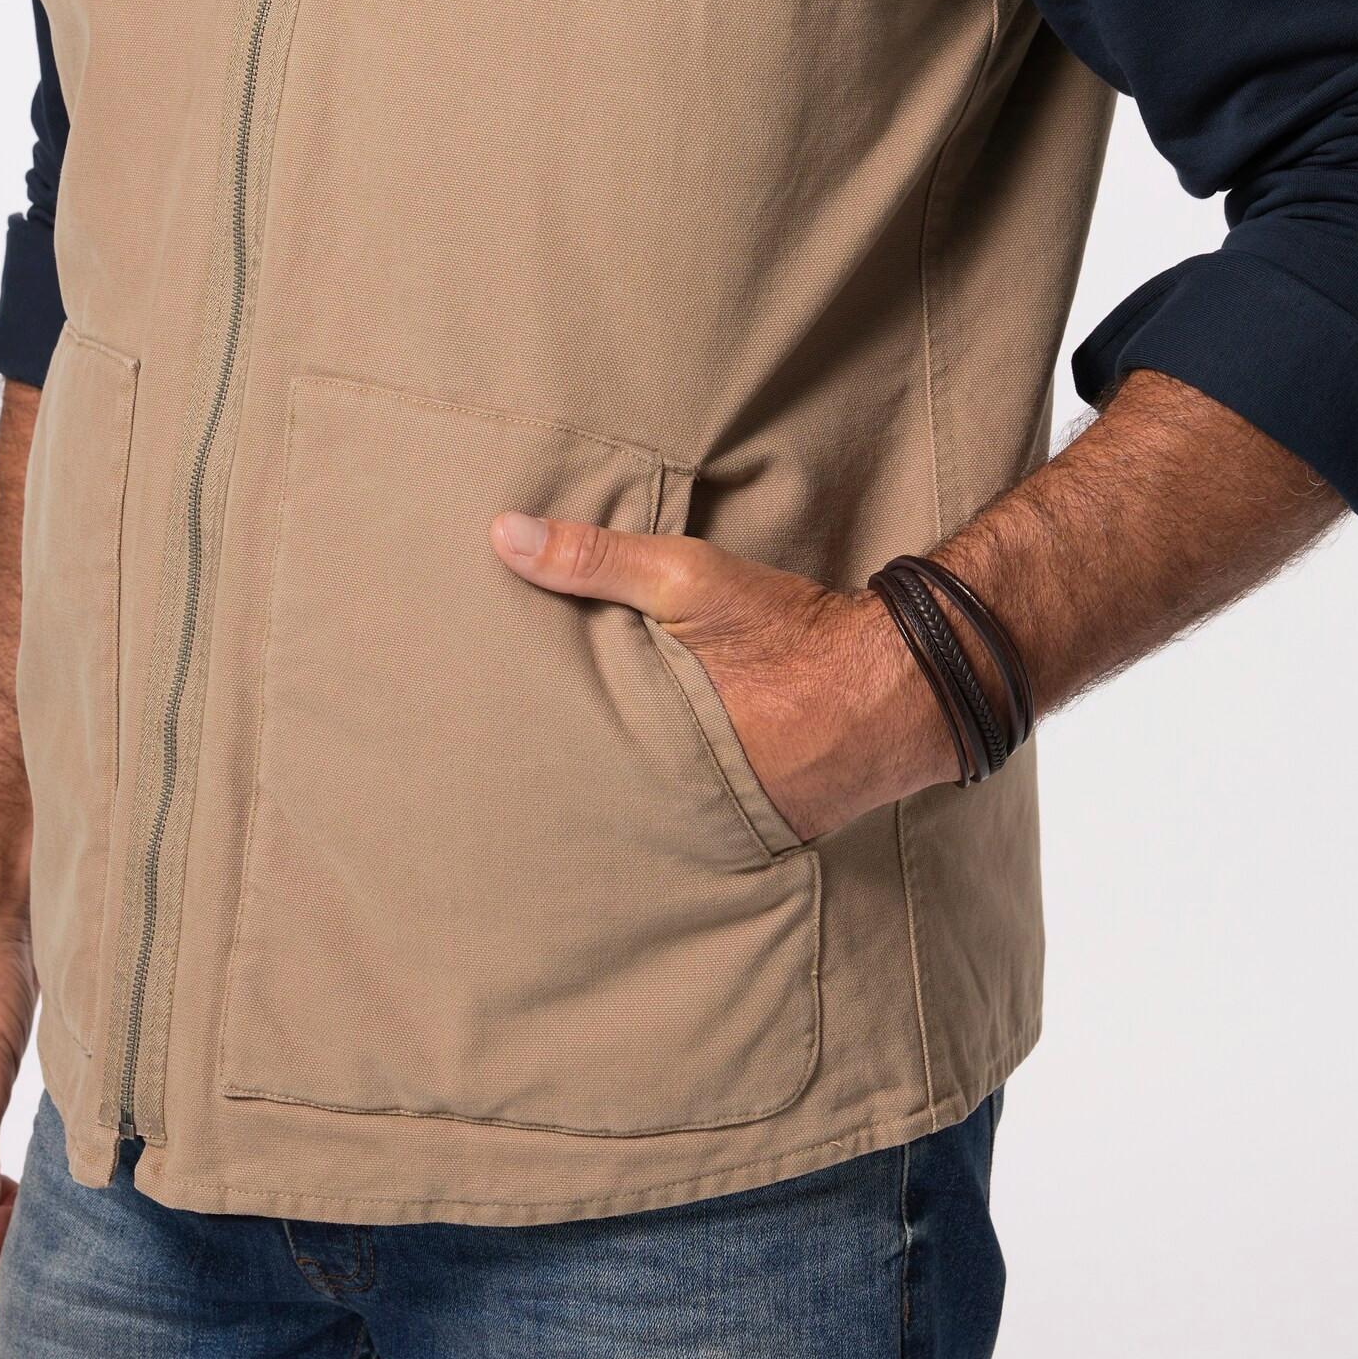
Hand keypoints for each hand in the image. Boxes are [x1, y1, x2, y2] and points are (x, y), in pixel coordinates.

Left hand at [488, 512, 952, 839]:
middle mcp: (663, 803)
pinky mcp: (741, 824)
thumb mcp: (686, 580)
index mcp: (638, 752)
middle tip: (484, 759)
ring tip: (543, 773)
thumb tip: (500, 533)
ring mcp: (703, 825)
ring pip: (627, 803)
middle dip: (543, 774)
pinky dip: (654, 791)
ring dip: (601, 782)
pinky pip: (677, 808)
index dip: (508, 743)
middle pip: (581, 790)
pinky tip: (634, 776)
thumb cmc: (788, 635)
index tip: (461, 726)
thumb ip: (596, 558)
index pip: (547, 758)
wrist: (895, 689)